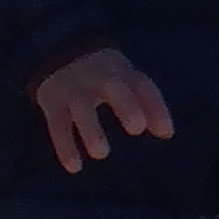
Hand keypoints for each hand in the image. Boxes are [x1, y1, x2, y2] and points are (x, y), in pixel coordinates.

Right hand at [32, 47, 174, 173]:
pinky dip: (65, 145)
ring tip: (101, 153)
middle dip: (125, 105)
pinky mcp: (51, 101)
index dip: (154, 106)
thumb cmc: (102, 77)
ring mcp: (73, 87)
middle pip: (112, 85)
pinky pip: (57, 123)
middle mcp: (97, 75)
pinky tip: (74, 167)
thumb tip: (167, 134)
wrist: (52, 51)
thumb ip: (146, 104)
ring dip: (91, 129)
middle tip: (137, 129)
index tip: (165, 133)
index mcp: (120, 70)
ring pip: (81, 105)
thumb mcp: (124, 82)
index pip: (141, 84)